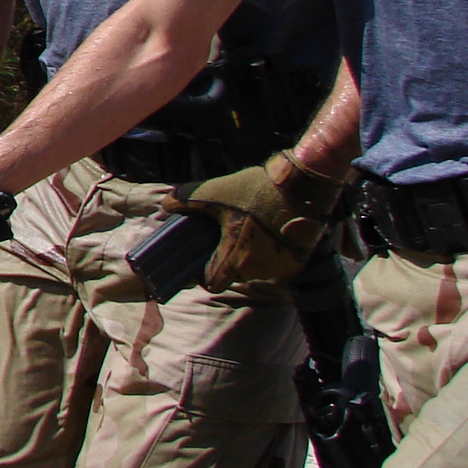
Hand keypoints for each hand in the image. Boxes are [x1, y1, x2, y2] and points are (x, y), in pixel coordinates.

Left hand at [163, 150, 346, 292]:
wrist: (302, 185)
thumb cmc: (256, 190)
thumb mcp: (215, 191)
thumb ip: (186, 201)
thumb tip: (166, 204)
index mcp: (234, 257)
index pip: (212, 283)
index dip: (204, 273)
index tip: (205, 256)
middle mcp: (258, 269)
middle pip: (234, 275)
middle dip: (228, 260)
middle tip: (229, 236)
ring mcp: (280, 267)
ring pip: (256, 270)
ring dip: (251, 256)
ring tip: (251, 231)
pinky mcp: (298, 261)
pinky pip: (276, 264)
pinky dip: (271, 253)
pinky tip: (269, 232)